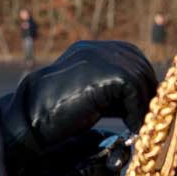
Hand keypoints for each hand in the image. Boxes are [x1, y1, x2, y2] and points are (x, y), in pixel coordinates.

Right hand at [0, 41, 155, 172]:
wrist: (31, 118)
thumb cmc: (56, 114)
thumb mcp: (88, 94)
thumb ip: (111, 90)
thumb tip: (144, 99)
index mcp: (92, 50)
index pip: (132, 58)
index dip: (140, 83)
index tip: (138, 109)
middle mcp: (98, 49)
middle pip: (140, 66)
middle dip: (145, 94)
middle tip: (141, 119)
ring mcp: (102, 57)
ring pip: (141, 79)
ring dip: (141, 106)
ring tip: (134, 126)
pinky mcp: (107, 73)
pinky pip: (135, 91)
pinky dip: (136, 111)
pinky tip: (129, 126)